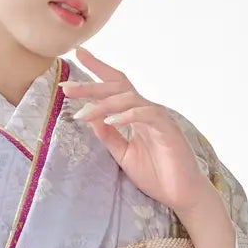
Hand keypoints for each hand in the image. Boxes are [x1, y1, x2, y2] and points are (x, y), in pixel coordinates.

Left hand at [62, 46, 210, 218]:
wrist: (180, 193)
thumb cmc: (156, 174)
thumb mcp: (123, 153)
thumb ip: (108, 135)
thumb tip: (90, 117)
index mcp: (135, 114)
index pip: (115, 85)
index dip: (97, 69)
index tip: (78, 54)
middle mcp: (146, 109)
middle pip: (117, 87)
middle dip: (91, 85)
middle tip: (66, 87)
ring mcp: (158, 116)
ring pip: (128, 98)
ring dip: (103, 104)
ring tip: (82, 113)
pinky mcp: (167, 128)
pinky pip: (145, 114)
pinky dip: (127, 115)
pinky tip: (110, 120)